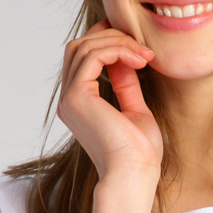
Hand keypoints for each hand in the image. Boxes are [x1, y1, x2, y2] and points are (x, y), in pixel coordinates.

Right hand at [57, 19, 163, 182]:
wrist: (134, 175)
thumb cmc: (139, 154)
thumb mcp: (135, 110)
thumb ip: (126, 85)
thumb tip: (126, 59)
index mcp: (79, 104)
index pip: (84, 58)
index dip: (109, 43)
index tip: (140, 49)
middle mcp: (69, 100)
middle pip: (79, 46)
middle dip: (111, 37)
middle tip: (143, 48)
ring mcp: (69, 98)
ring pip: (83, 46)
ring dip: (117, 42)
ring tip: (144, 55)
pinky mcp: (76, 97)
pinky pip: (92, 56)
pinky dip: (116, 51)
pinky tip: (138, 61)